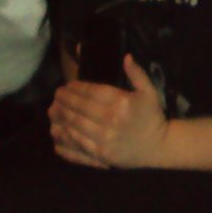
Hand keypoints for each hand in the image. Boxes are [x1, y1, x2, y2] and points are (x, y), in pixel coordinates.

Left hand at [49, 55, 168, 168]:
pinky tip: (57, 132)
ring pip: (74, 126)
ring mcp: (104, 140)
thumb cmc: (153, 117)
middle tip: (56, 95)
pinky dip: (64, 139)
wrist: (159, 147)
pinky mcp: (100, 156)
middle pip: (79, 108)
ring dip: (60, 117)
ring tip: (52, 110)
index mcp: (121, 103)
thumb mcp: (149, 92)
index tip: (67, 85)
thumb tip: (126, 56)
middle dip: (64, 100)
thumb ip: (137, 73)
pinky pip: (77, 146)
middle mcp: (110, 121)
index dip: (75, 88)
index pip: (91, 92)